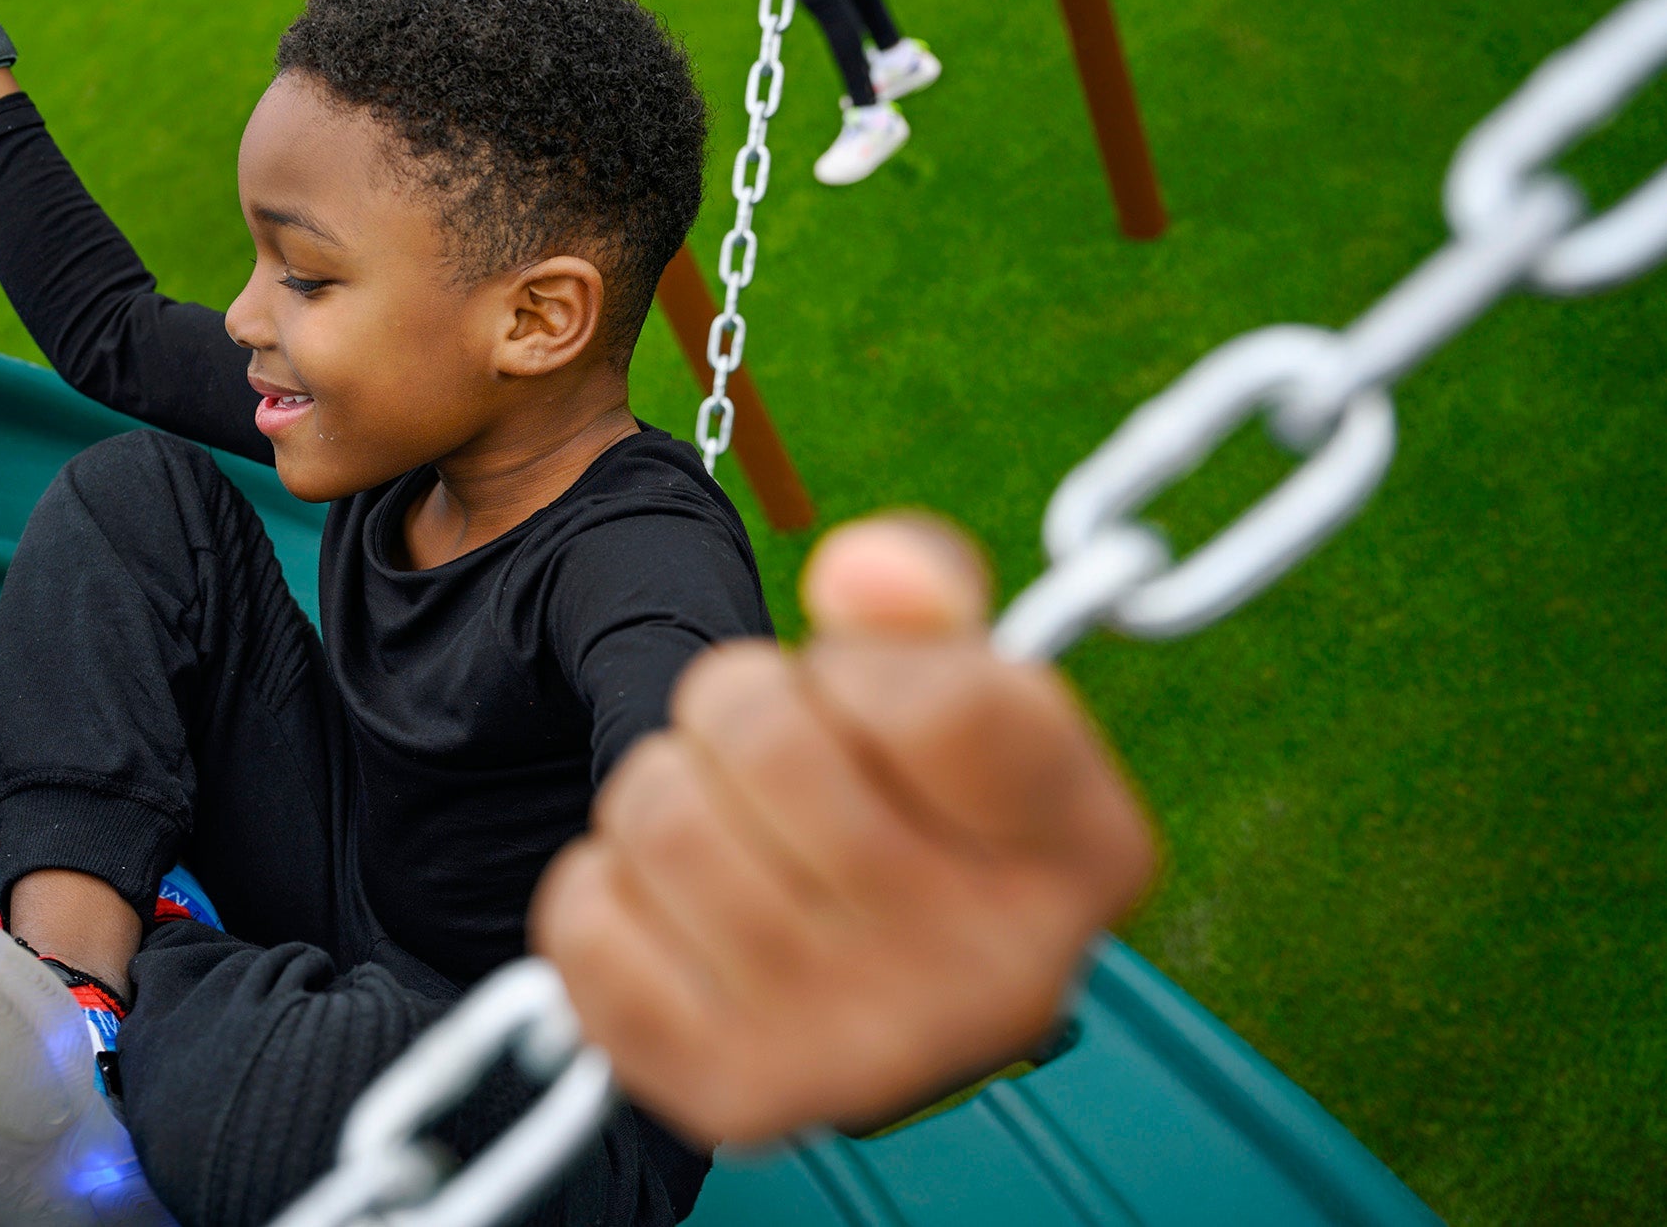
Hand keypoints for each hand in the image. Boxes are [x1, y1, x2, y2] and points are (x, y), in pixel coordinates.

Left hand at [531, 515, 1157, 1145]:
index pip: (940, 702)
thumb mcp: (947, 678)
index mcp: (1084, 853)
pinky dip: (607, 886)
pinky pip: (586, 920)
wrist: (864, 988)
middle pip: (769, 740)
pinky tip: (677, 907)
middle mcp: (997, 975)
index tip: (867, 699)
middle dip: (738, 710)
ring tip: (724, 825)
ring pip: (660, 817)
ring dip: (666, 791)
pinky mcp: (736, 1098)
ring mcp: (863, 1054)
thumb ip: (918, 590)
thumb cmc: (908, 807)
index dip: (862, 666)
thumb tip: (862, 573)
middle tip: (771, 757)